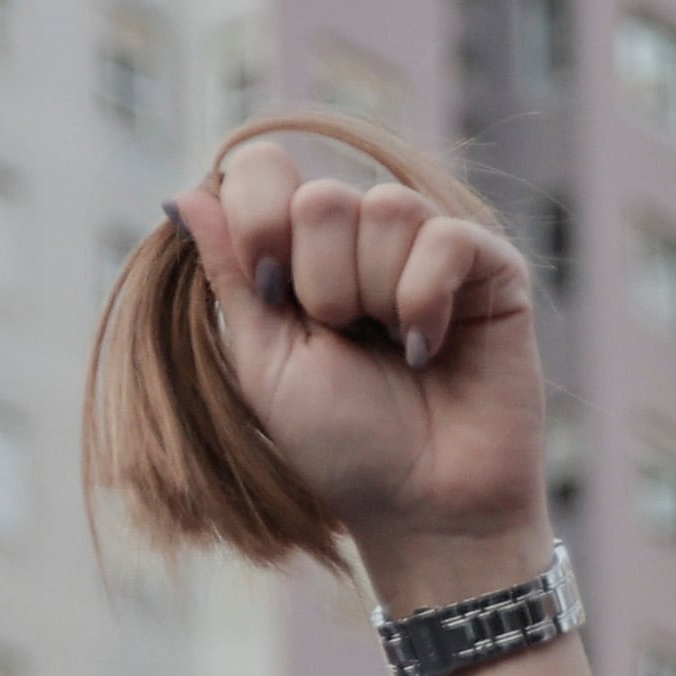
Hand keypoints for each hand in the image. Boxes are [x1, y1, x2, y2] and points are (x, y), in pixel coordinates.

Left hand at [166, 141, 547, 609]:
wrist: (421, 505)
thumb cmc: (341, 445)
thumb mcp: (266, 360)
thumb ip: (232, 273)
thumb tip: (185, 193)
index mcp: (301, 255)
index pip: (265, 169)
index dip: (258, 217)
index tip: (268, 291)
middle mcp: (364, 239)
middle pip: (321, 197)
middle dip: (320, 286)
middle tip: (346, 341)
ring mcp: (430, 246)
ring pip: (384, 210)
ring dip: (374, 297)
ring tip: (393, 352)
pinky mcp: (490, 265)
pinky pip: (444, 237)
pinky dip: (424, 302)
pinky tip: (429, 348)